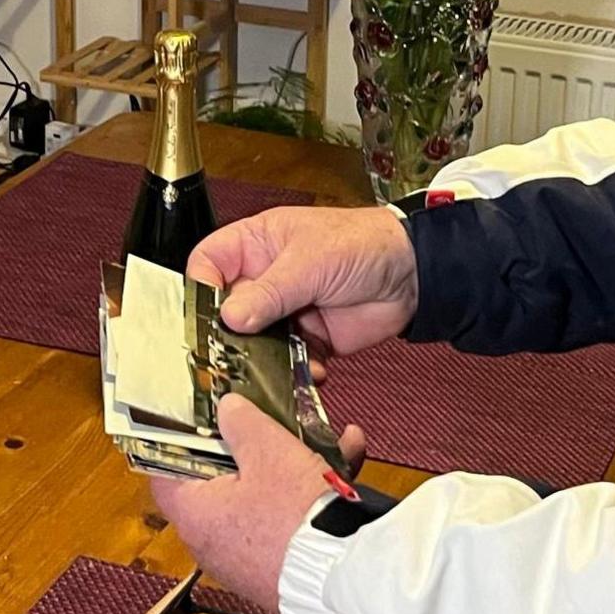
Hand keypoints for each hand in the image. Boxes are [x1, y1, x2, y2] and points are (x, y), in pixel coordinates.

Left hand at [151, 394, 368, 613]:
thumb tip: (227, 409)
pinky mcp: (277, 565)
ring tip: (333, 435)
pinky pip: (286, 518)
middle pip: (224, 476)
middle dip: (259, 442)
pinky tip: (349, 459)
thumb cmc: (294, 515)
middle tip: (278, 417)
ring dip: (298, 460)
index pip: (166, 468)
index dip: (182, 436)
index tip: (203, 416)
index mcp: (194, 512)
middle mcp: (211, 539)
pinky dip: (311, 491)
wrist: (340, 578)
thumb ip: (243, 423)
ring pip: (264, 493)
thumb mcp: (269, 452)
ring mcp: (245, 555)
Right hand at [187, 205, 418, 356]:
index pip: (208, 264)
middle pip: (226, 311)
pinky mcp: (307, 338)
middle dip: (230, 335)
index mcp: (257, 244)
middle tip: (234, 354)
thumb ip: (270, 291)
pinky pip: (286, 361)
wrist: (414, 274)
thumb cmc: (365, 243)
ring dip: (263, 358)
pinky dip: (294, 370)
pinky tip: (309, 368)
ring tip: (273, 367)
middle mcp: (265, 278)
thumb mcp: (311, 261)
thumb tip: (231, 317)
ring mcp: (285, 310)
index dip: (200, 288)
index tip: (205, 316)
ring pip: (254, 341)